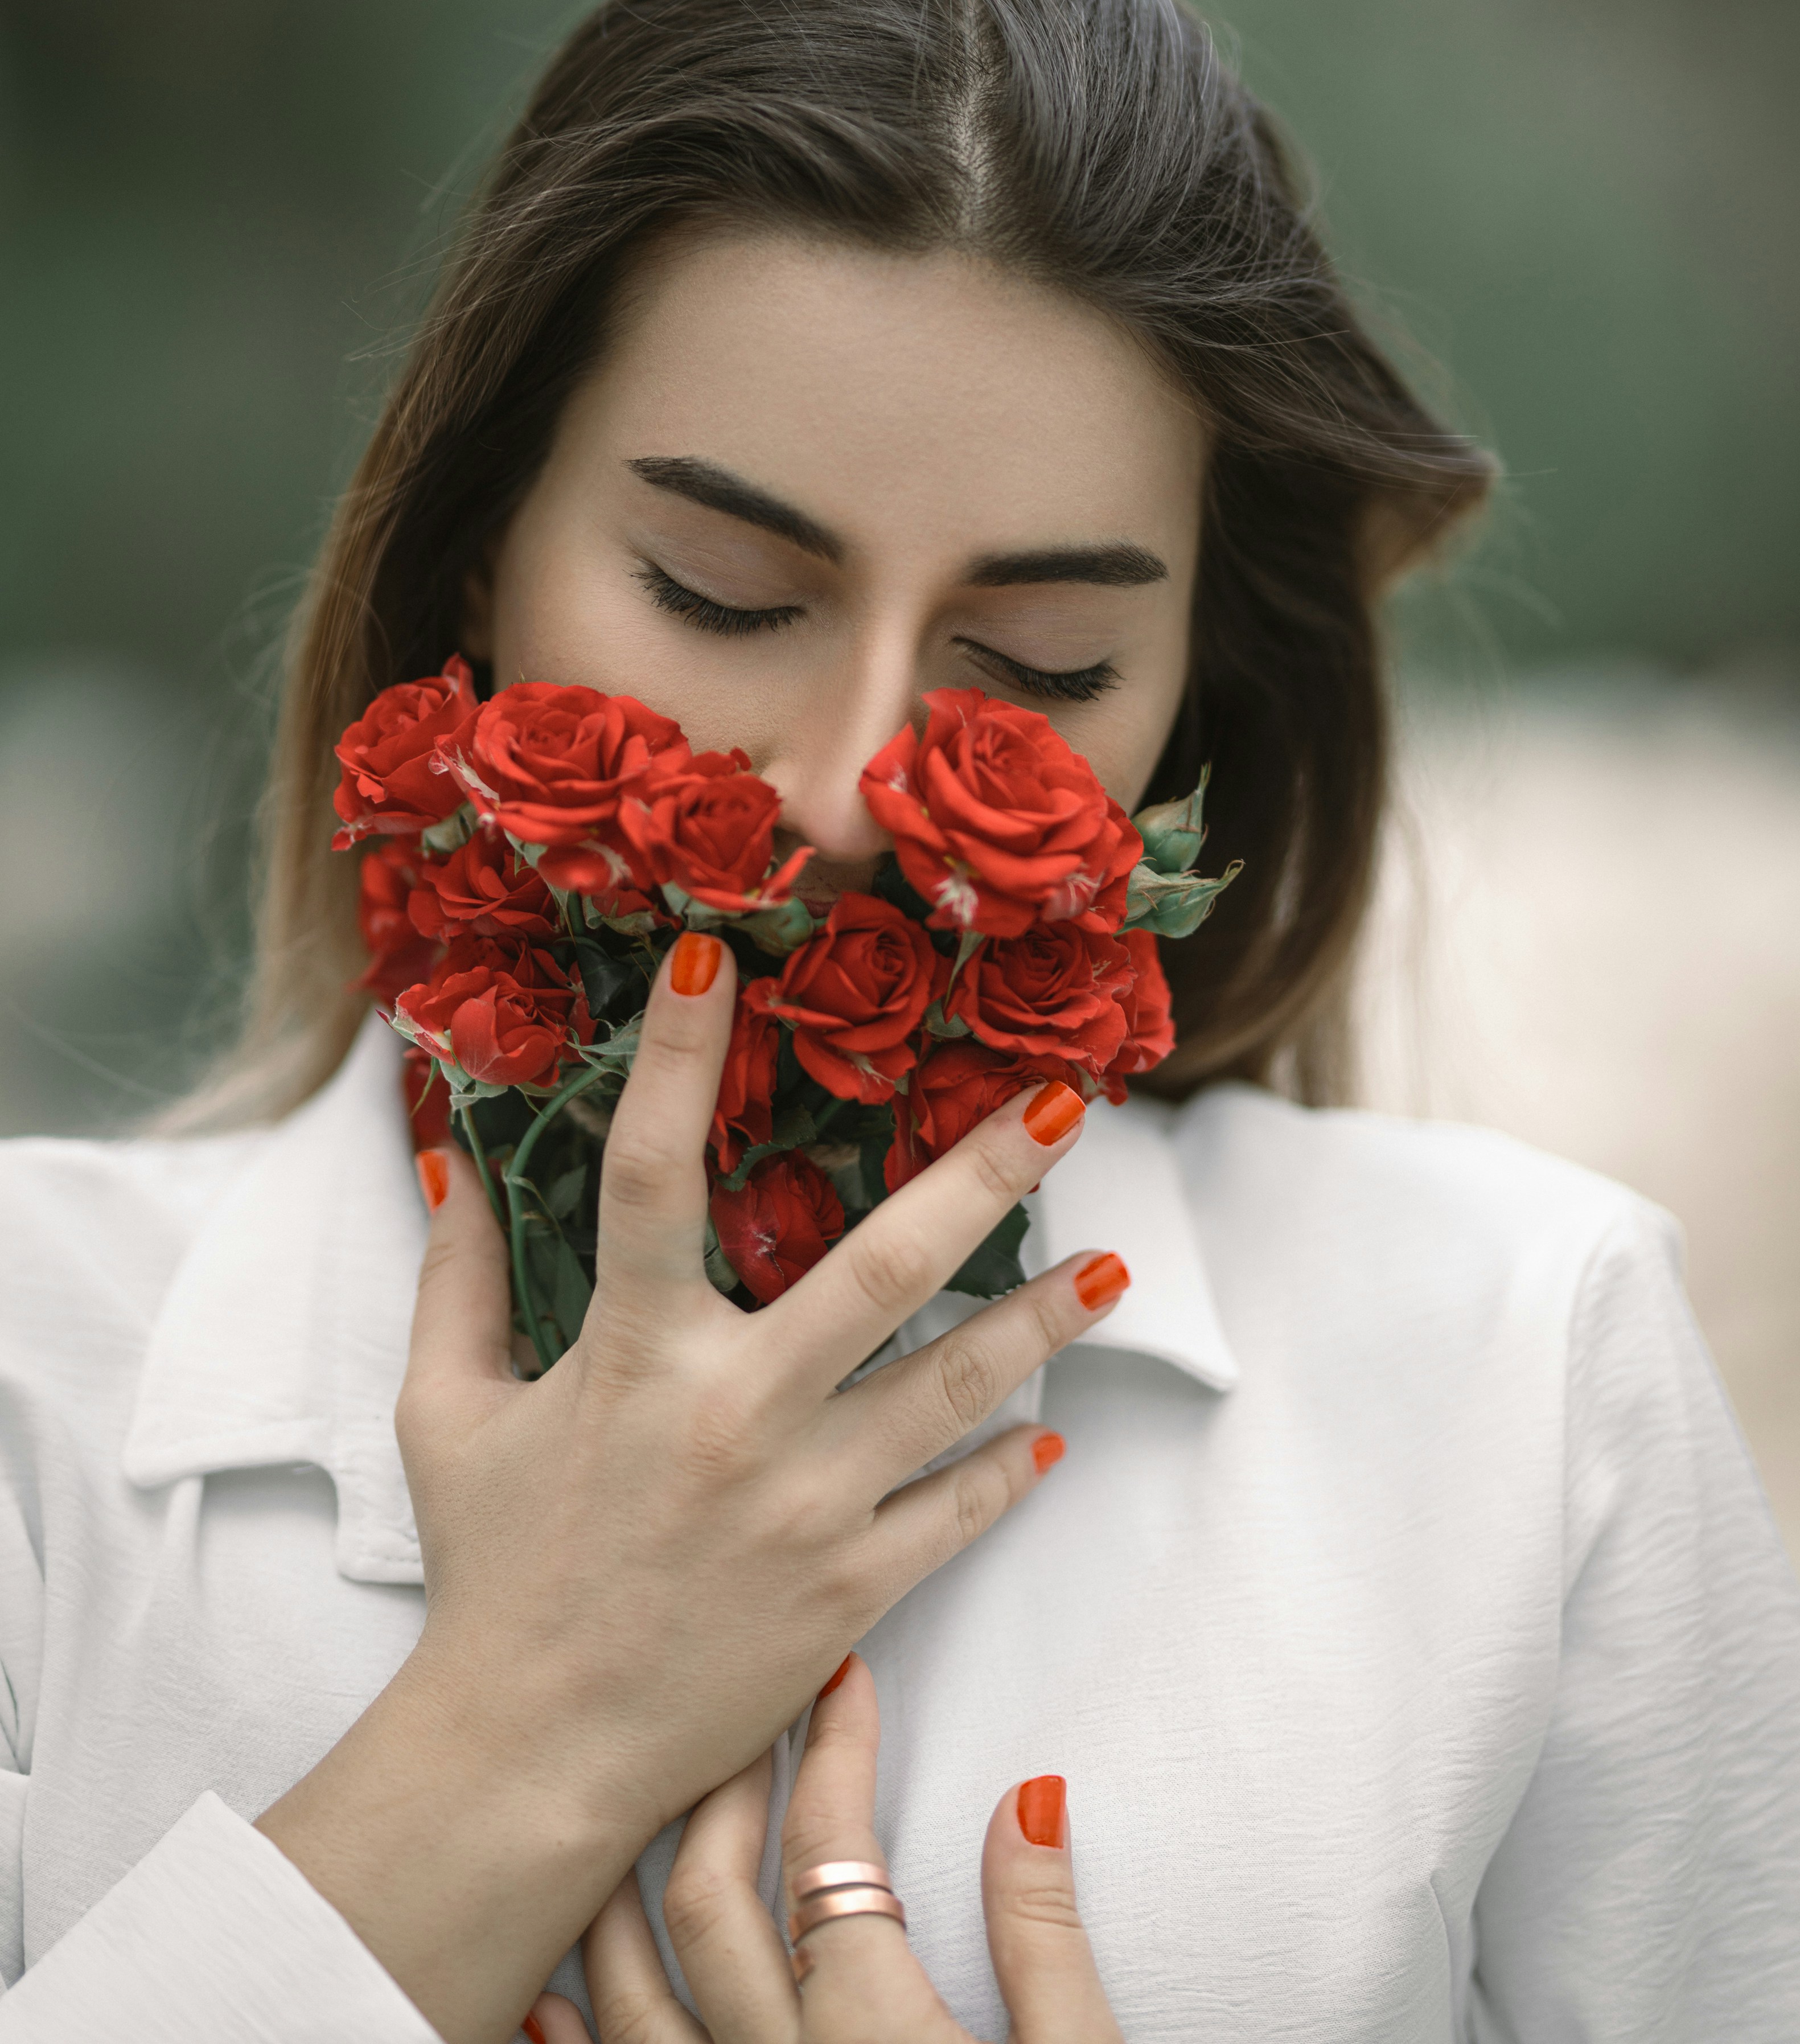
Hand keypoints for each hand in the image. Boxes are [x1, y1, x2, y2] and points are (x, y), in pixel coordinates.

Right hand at [257, 935, 1123, 2043]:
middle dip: (986, 1175)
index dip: (677, 1057)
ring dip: (1044, 1318)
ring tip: (1114, 1267)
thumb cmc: (491, 1571)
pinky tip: (1049, 1430)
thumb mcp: (445, 1414)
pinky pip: (957, 1513)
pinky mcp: (851, 1591)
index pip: (650, 1172)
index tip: (716, 958)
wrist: (532, 1756)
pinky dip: (1008, 1467)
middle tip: (1067, 1100)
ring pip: (957, 1385)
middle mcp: (734, 1415)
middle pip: (883, 1268)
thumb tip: (448, 1153)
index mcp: (628, 1355)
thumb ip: (454, 1278)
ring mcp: (807, 1506)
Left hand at [524, 1653, 1123, 2043]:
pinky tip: (550, 1992)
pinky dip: (570, 2038)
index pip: (834, 1855)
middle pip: (711, 1900)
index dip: (835, 1753)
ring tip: (646, 1807)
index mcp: (878, 2039)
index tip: (841, 1680)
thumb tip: (1029, 1796)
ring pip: (630, 1994)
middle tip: (745, 1713)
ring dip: (628, 1887)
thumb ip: (1046, 1943)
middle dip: (725, 1785)